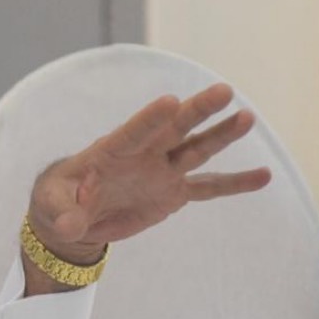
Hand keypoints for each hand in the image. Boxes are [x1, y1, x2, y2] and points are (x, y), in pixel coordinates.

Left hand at [27, 83, 271, 268]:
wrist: (75, 215)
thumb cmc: (59, 201)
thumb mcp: (53, 207)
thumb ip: (63, 215)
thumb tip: (68, 228)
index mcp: (111, 151)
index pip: (133, 131)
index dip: (150, 118)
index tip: (170, 101)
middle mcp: (143, 154)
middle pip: (174, 129)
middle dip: (197, 111)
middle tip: (224, 90)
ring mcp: (162, 171)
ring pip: (196, 150)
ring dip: (222, 135)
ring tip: (247, 117)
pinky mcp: (174, 192)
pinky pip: (209, 187)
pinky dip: (235, 183)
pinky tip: (264, 175)